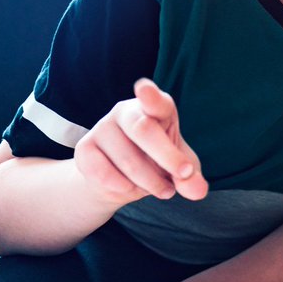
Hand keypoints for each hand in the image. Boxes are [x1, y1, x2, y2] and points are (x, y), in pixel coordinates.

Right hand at [74, 78, 207, 205]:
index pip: (154, 100)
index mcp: (155, 107)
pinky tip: (130, 187)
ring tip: (162, 189)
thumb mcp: (180, 171)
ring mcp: (102, 128)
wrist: (118, 181)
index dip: (150, 95)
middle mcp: (126, 111)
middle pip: (144, 130)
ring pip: (129, 160)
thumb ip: (190, 178)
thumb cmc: (157, 164)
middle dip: (168, 157)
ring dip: (150, 182)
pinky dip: (123, 187)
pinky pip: (103, 173)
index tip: (145, 90)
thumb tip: (198, 191)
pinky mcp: (84, 148)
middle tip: (184, 174)